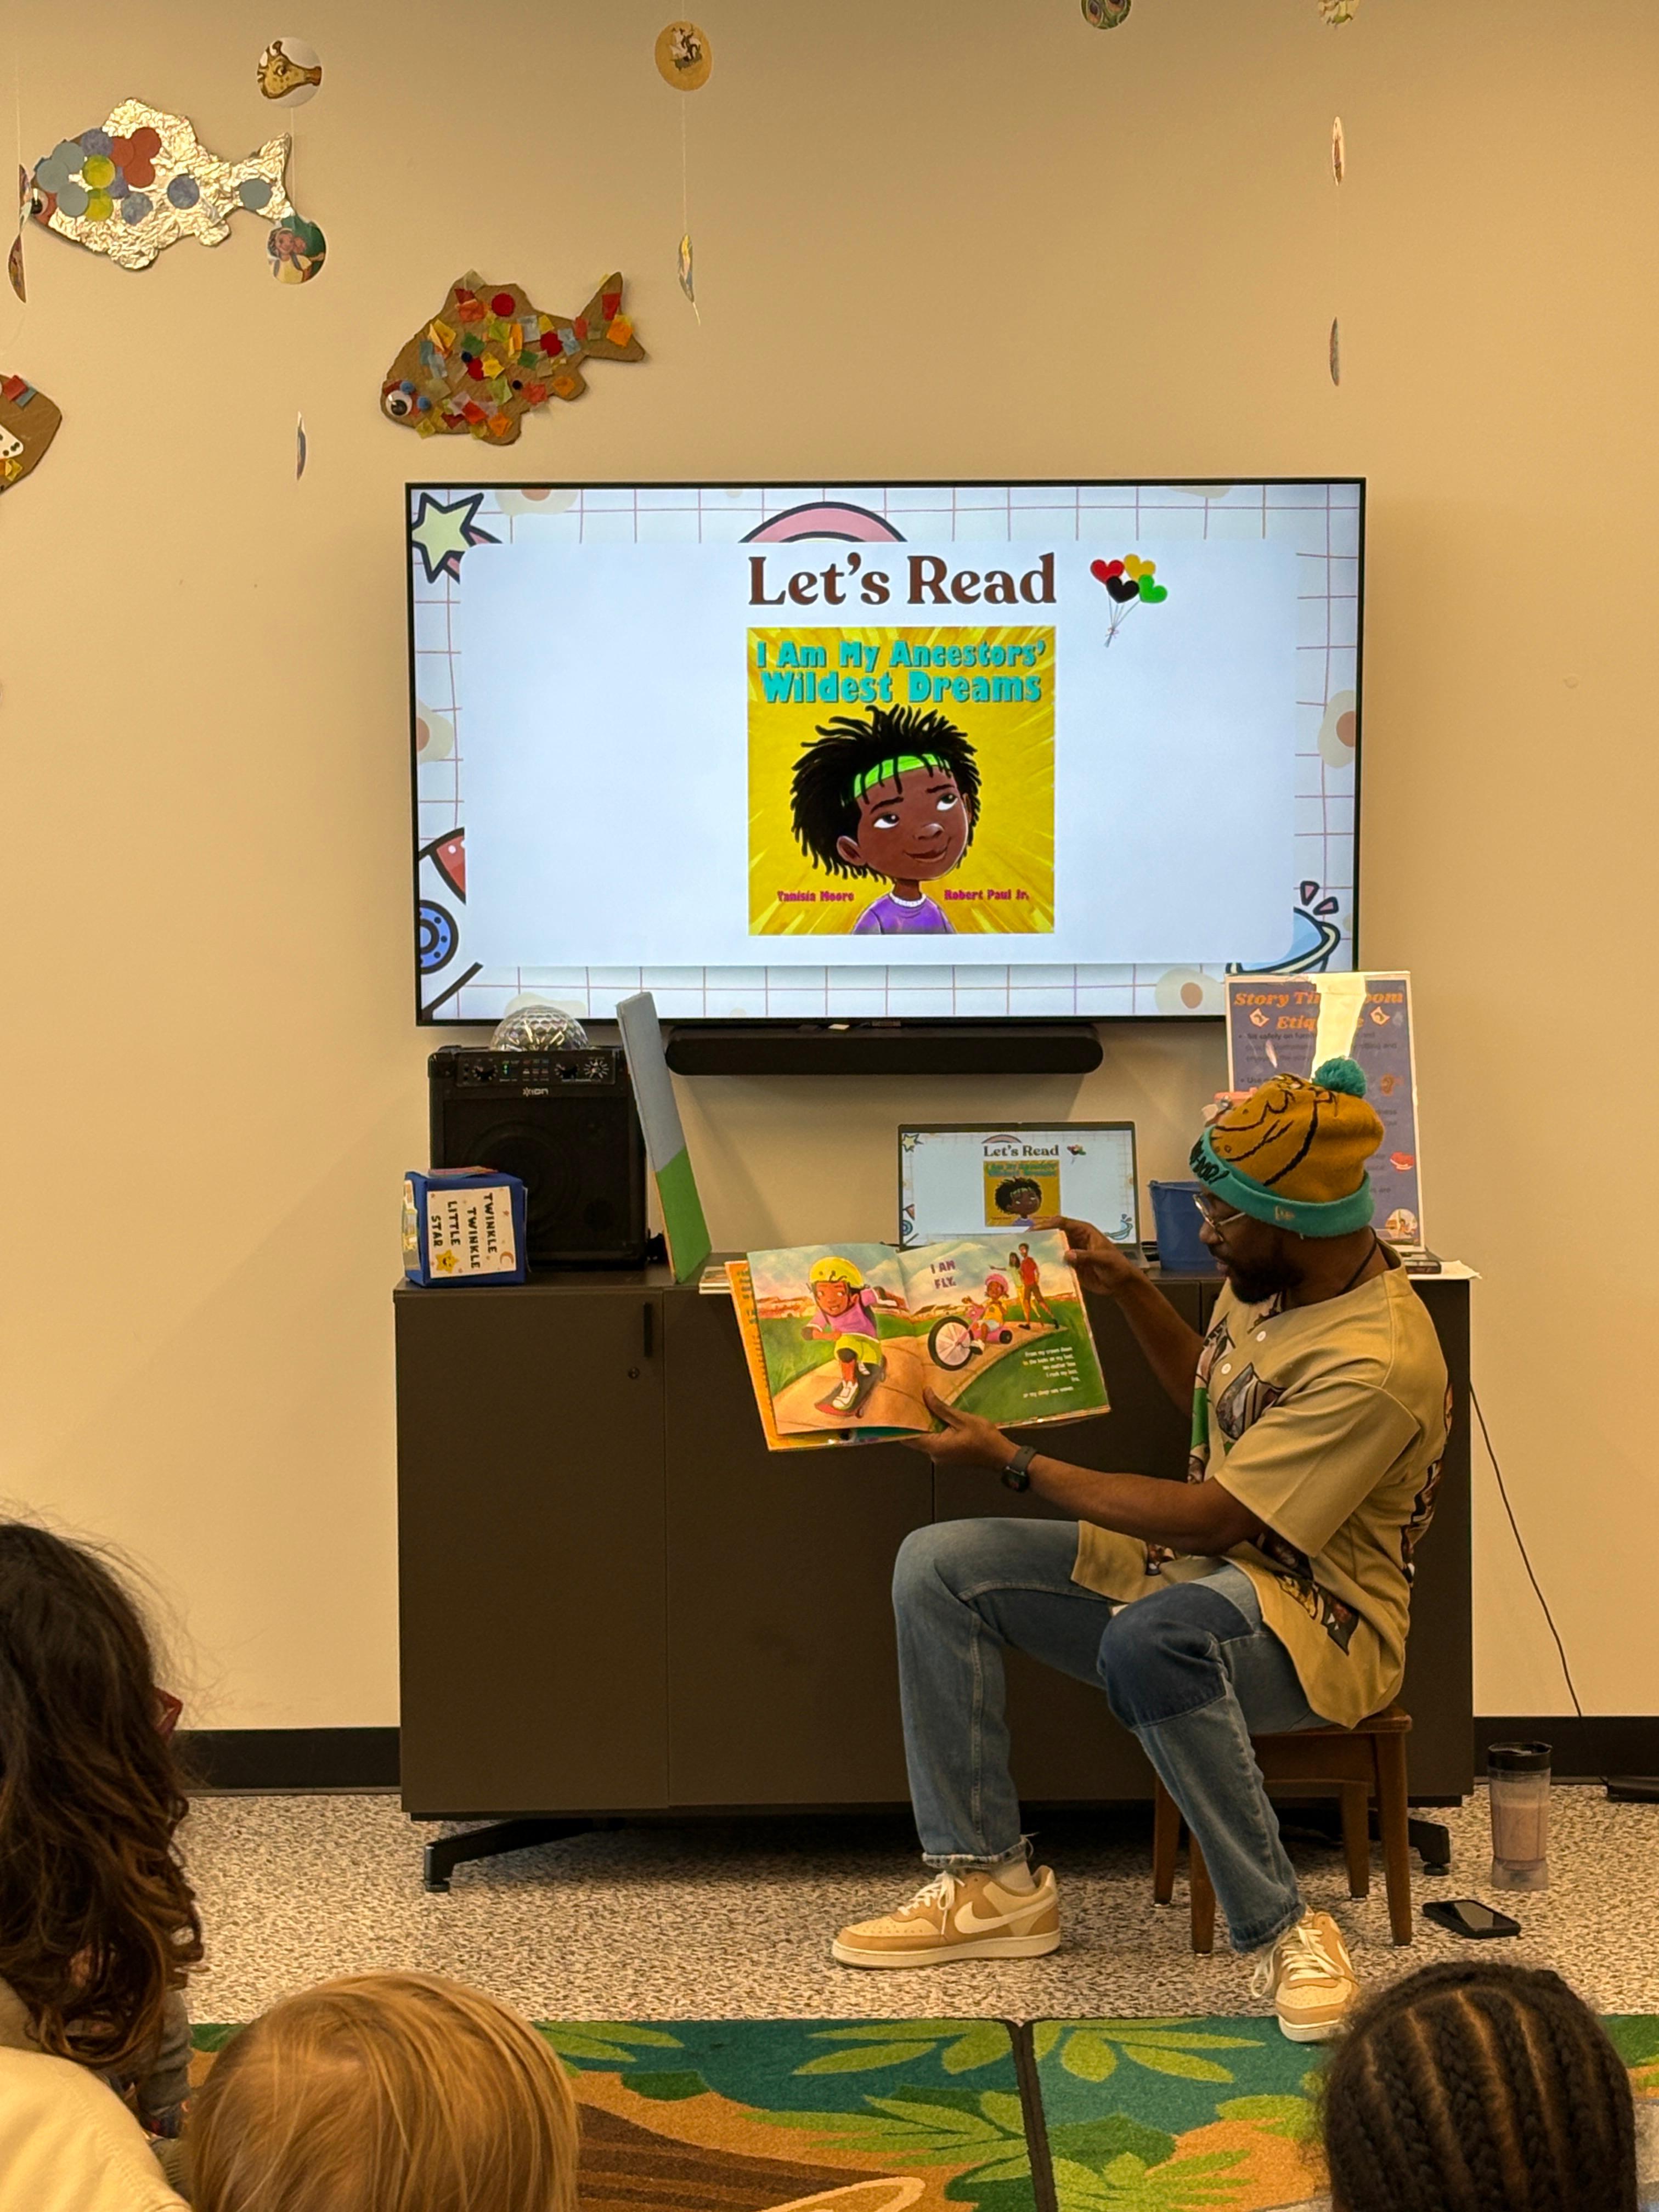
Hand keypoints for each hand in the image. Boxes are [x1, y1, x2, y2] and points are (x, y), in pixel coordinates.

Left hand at [901, 1388, 1016, 1470]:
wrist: (1001, 1455)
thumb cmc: (984, 1438)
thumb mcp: (963, 1419)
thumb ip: (942, 1408)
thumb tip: (925, 1394)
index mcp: (936, 1447)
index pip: (908, 1437)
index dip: (900, 1424)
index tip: (896, 1408)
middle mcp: (934, 1454)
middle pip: (915, 1437)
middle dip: (912, 1420)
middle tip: (909, 1400)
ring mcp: (941, 1456)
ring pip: (925, 1438)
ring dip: (923, 1423)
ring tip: (921, 1403)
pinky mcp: (948, 1454)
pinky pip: (934, 1440)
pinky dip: (932, 1429)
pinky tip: (935, 1414)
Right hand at [1036, 1215, 1142, 1298]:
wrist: (1121, 1284)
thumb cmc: (1117, 1266)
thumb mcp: (1104, 1259)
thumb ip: (1086, 1256)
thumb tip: (1067, 1254)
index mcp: (1084, 1231)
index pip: (1062, 1223)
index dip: (1047, 1224)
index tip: (1034, 1229)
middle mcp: (1075, 1239)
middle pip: (1054, 1234)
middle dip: (1039, 1236)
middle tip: (1024, 1241)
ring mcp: (1072, 1253)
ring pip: (1052, 1248)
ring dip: (1041, 1251)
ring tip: (1026, 1256)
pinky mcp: (1070, 1266)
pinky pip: (1056, 1263)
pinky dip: (1047, 1265)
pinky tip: (1037, 1270)